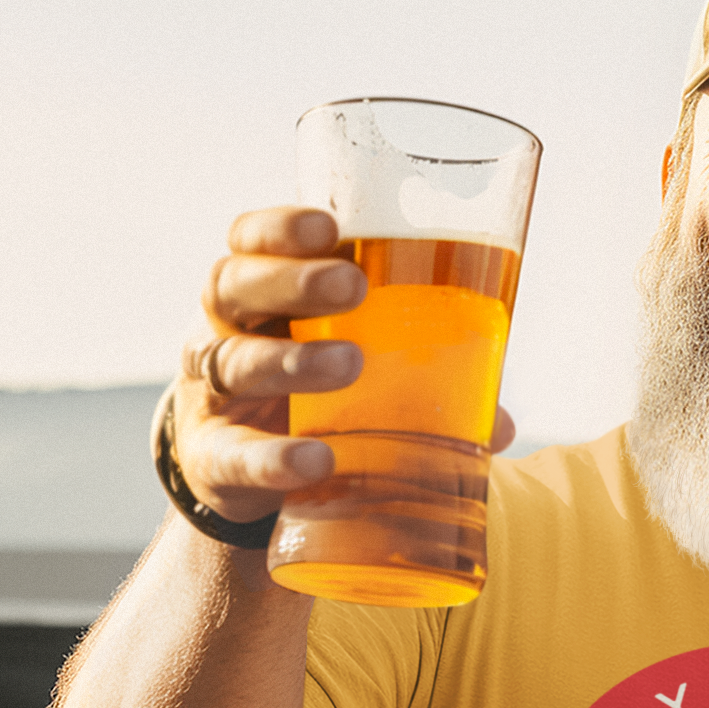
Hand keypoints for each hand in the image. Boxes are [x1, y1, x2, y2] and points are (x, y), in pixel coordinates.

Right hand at [175, 207, 514, 524]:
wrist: (241, 481)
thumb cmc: (304, 403)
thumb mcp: (345, 375)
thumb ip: (416, 382)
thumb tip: (498, 421)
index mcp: (257, 300)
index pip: (249, 243)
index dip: (280, 228)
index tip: (330, 226)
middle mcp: (220, 335)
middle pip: (234, 289)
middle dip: (291, 282)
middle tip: (351, 285)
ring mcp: (210, 398)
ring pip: (234, 364)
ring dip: (291, 361)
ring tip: (350, 364)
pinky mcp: (213, 461)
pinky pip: (236, 456)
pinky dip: (275, 459)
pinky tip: (315, 460)